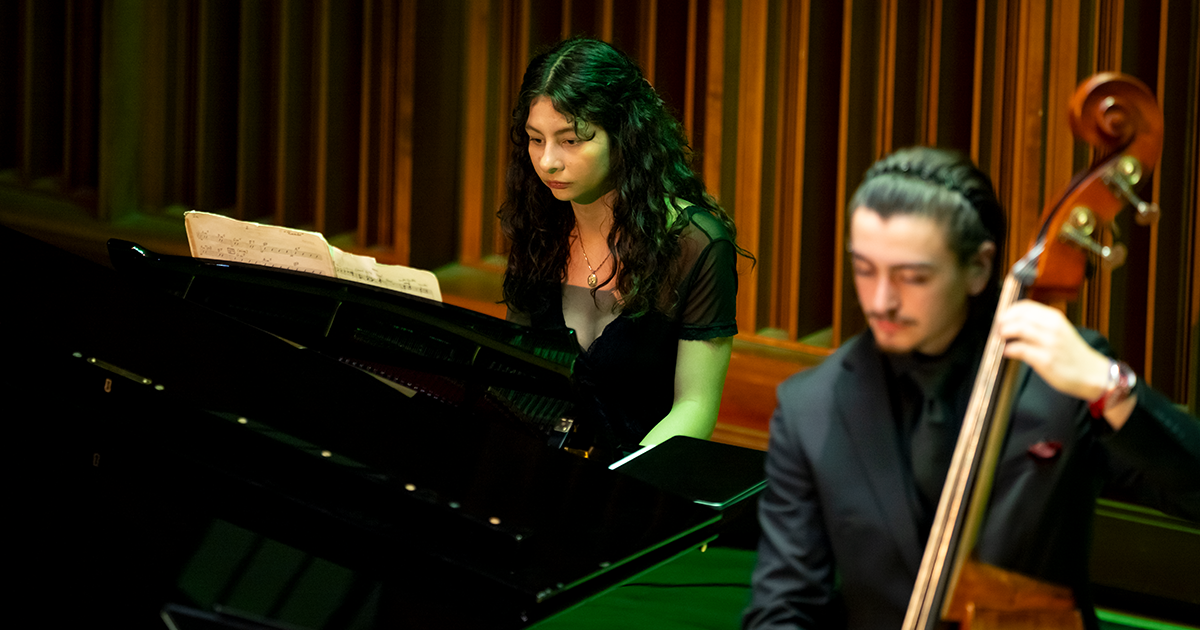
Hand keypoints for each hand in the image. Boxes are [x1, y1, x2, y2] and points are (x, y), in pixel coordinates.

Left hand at [996, 300, 1110, 401]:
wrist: (1092, 373)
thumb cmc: (1072, 353)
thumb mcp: (1059, 331)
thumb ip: (1039, 324)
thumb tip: (1012, 322)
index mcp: (1055, 318)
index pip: (1025, 306)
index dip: (1008, 311)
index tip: (1001, 319)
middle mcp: (1053, 328)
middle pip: (1018, 316)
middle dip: (1002, 322)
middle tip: (997, 330)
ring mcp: (1050, 344)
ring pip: (1018, 329)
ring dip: (1004, 334)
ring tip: (1001, 340)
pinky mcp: (1046, 360)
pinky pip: (1020, 350)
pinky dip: (1009, 350)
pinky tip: (1007, 353)